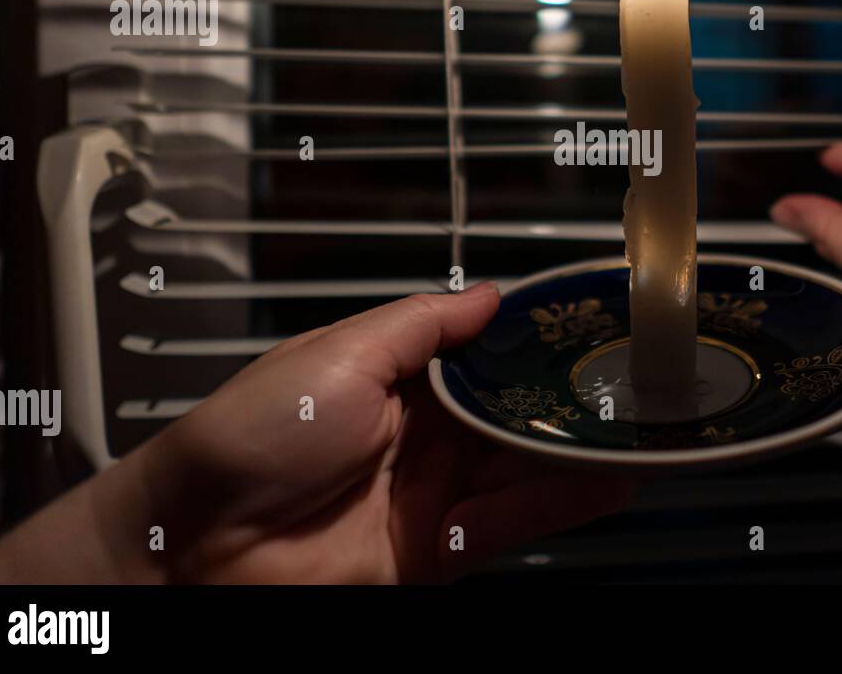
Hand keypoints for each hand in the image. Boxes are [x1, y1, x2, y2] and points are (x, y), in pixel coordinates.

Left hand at [132, 284, 632, 582]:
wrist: (197, 547)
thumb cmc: (250, 437)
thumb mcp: (338, 354)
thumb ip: (421, 325)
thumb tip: (488, 294)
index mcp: (396, 374)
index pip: (485, 348)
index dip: (537, 334)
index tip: (592, 315)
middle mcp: (423, 431)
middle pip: (516, 407)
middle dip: (573, 391)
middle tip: (637, 370)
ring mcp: (434, 491)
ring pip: (526, 463)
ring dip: (584, 445)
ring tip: (645, 422)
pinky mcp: (439, 547)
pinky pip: (514, 520)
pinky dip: (566, 501)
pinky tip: (613, 476)